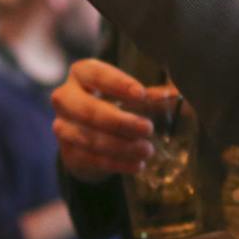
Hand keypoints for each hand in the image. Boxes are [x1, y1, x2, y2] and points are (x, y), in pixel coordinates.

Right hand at [52, 58, 160, 179]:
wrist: (90, 137)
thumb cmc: (115, 106)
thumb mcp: (132, 97)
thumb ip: (152, 96)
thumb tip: (177, 94)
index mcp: (81, 74)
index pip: (95, 74)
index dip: (118, 84)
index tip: (141, 95)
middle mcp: (65, 97)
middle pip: (88, 109)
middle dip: (120, 121)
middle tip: (148, 128)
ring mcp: (62, 126)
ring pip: (89, 138)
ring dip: (121, 146)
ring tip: (147, 150)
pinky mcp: (67, 152)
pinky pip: (90, 159)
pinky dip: (116, 163)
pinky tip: (137, 165)